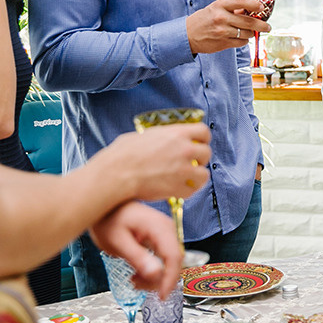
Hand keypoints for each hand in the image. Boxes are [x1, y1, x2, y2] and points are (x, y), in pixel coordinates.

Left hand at [90, 202, 182, 295]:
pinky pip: (163, 258)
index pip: (174, 257)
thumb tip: (156, 274)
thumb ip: (137, 258)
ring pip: (169, 263)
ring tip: (134, 280)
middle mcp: (167, 229)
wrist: (106, 206)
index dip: (170, 279)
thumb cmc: (109, 219)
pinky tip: (138, 273)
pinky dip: (153, 269)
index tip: (162, 296)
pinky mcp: (160, 238)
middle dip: (158, 279)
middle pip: (174, 262)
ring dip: (154, 276)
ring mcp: (165, 233)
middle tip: (138, 286)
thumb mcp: (118, 242)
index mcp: (159, 227)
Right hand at [97, 123, 211, 201]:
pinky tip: (178, 189)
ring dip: (197, 177)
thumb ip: (160, 137)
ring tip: (186, 179)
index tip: (198, 144)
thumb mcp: (143, 135)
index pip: (204, 131)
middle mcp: (184, 149)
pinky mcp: (178, 188)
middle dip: (199, 159)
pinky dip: (187, 191)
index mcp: (176, 133)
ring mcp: (183, 169)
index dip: (202, 139)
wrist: (116, 173)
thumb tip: (160, 138)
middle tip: (189, 163)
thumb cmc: (123, 153)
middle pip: (206, 153)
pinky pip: (193, 191)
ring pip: (204, 174)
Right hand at [186, 0, 271, 54]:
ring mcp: (223, 31)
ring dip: (251, 33)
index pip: (241, 1)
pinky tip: (241, 37)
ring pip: (247, 33)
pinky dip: (244, 40)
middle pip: (249, 21)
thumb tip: (251, 9)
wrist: (187, 35)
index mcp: (220, 5)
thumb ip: (232, 8)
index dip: (254, 3)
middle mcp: (222, 18)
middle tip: (267, 26)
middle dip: (262, 25)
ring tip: (250, 32)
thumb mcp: (215, 8)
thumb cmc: (203, 19)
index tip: (262, 7)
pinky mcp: (223, 43)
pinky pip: (241, 42)